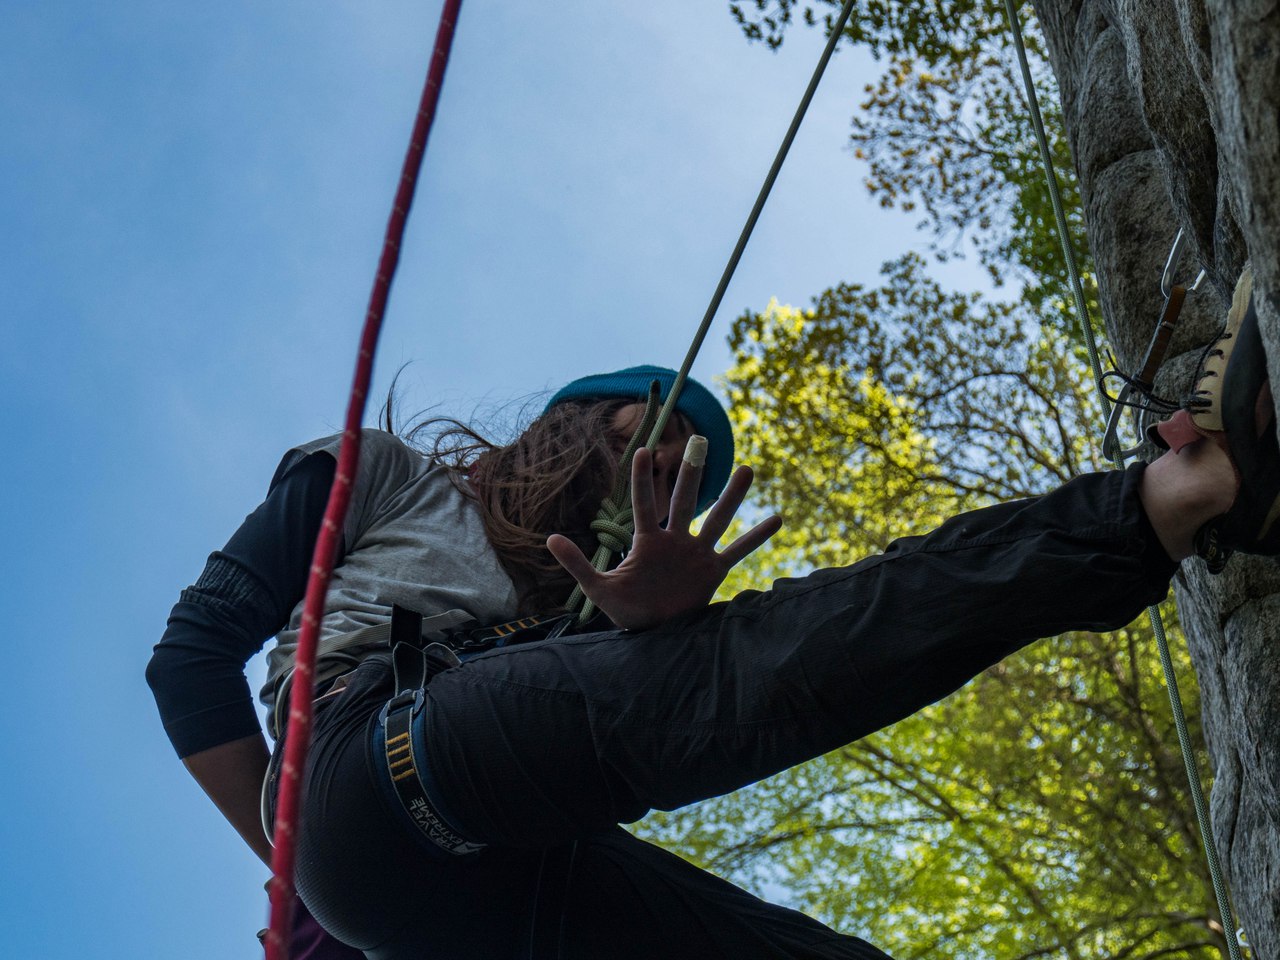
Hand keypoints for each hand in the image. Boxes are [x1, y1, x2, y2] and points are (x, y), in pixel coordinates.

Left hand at [547, 444, 781, 629]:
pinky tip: (778, 518)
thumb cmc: (626, 612)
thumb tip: (550, 538)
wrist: (654, 637)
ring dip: (732, 496)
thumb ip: (578, 564)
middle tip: (698, 440)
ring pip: (717, 518)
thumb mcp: (599, 589)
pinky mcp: (713, 572)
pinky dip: (756, 536)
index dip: (642, 479)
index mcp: (647, 541)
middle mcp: (674, 540)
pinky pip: (738, 550)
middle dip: (691, 473)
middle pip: (684, 500)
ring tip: (748, 469)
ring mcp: (696, 553)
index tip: (643, 450)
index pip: (644, 504)